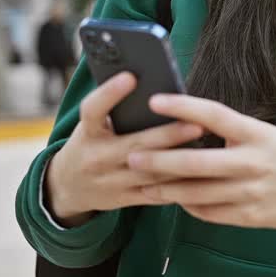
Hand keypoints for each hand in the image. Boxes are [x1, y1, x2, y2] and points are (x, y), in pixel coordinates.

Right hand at [44, 73, 205, 225]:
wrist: (68, 187)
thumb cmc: (89, 143)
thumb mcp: (91, 125)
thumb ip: (113, 111)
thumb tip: (151, 85)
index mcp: (86, 133)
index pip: (92, 110)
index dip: (110, 93)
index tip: (131, 76)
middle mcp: (95, 158)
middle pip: (135, 146)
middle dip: (168, 136)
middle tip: (197, 124)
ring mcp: (110, 182)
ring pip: (150, 174)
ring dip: (180, 162)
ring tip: (208, 150)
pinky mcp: (124, 199)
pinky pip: (155, 194)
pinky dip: (178, 185)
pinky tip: (199, 174)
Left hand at [127, 94, 275, 229]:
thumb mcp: (264, 133)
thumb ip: (230, 131)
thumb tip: (186, 123)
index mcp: (256, 134)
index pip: (215, 115)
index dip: (183, 106)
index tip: (155, 100)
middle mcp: (253, 162)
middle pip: (197, 163)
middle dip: (159, 160)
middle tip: (132, 156)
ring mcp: (251, 192)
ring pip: (198, 194)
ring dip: (166, 189)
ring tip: (143, 182)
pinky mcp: (250, 217)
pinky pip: (210, 213)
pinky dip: (189, 206)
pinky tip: (175, 199)